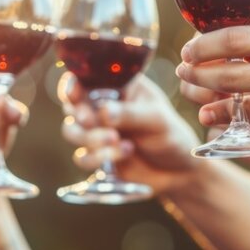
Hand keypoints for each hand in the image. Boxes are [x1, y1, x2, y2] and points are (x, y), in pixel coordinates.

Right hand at [60, 73, 200, 193]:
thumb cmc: (171, 135)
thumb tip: (103, 112)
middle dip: (80, 114)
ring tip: (116, 140)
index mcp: (117, 86)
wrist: (178, 172)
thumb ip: (130, 114)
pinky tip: (124, 153)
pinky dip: (98, 157)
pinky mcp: (96, 154)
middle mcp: (101, 105)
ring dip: (89, 138)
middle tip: (92, 121)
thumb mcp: (157, 119)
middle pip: (72, 105)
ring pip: (71, 130)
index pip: (86, 78)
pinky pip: (81, 157)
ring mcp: (97, 130)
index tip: (75, 94)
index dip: (73, 84)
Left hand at [176, 21, 249, 146]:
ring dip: (214, 109)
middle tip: (185, 73)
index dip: (202, 47)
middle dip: (197, 75)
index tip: (189, 50)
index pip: (233, 40)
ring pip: (241, 110)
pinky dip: (247, 126)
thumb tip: (227, 47)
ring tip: (204, 106)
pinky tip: (238, 121)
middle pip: (228, 76)